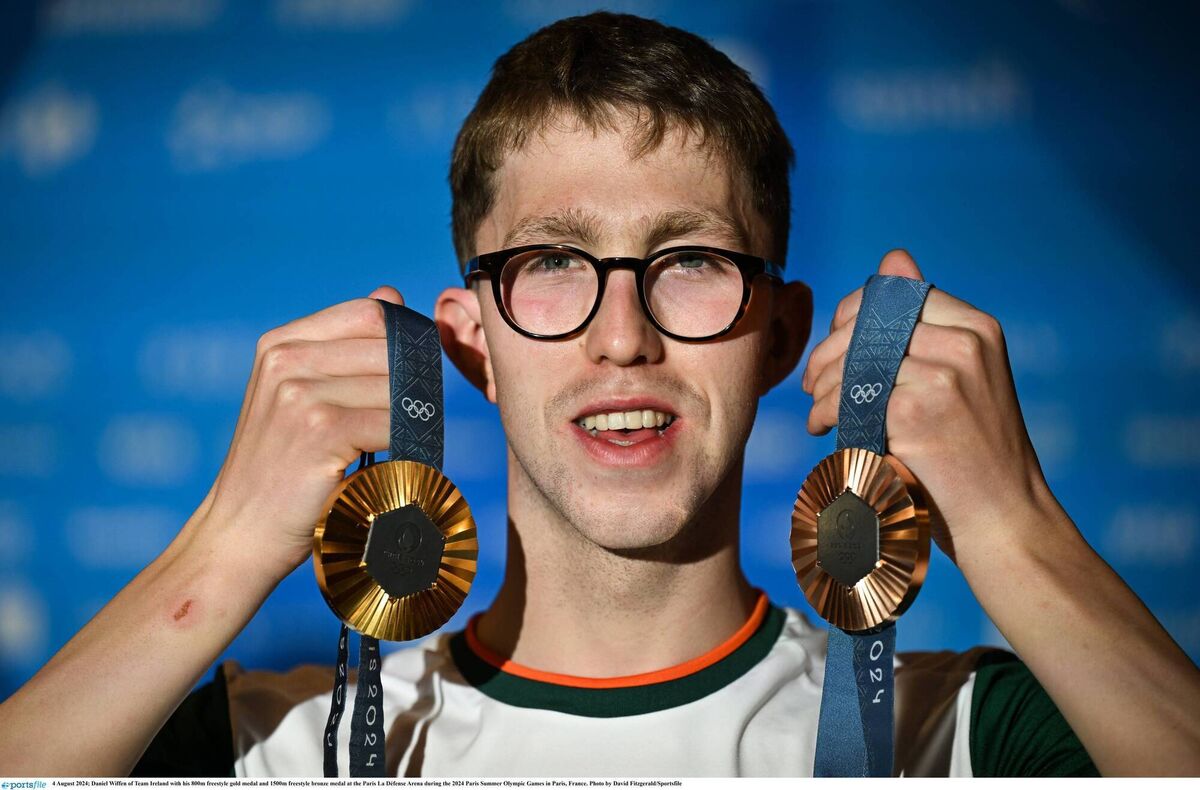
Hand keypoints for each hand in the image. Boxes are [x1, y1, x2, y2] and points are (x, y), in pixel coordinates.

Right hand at [195, 286, 401, 582]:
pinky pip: (394, 424)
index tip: (408, 381)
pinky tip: (384, 468)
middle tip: (400, 426)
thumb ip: (344, 348)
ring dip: (407, 422)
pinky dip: (403, 448)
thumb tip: (392, 295)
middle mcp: (286, 359)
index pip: (371, 313)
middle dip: (410, 388)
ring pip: (396, 388)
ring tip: (385, 451)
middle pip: (389, 349)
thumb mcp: (300, 395)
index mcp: (281, 343)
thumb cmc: (281, 469)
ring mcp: (300, 392)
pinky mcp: (320, 428)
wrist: (240, 534)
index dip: (403, 345)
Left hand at [801, 250, 1063, 562]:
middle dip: (827, 352)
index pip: (891, 293)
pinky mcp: (919, 411)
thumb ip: (924, 326)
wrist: (1006, 520)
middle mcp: (966, 342)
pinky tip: (828, 431)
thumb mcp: (961, 377)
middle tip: (810, 385)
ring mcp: (945, 374)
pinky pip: (849, 397)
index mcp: (977, 326)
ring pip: (852, 360)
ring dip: (822, 388)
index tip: (834, 351)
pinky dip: (828, 413)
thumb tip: (893, 257)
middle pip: (865, 322)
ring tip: (818, 414)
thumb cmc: (975, 454)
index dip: (850, 317)